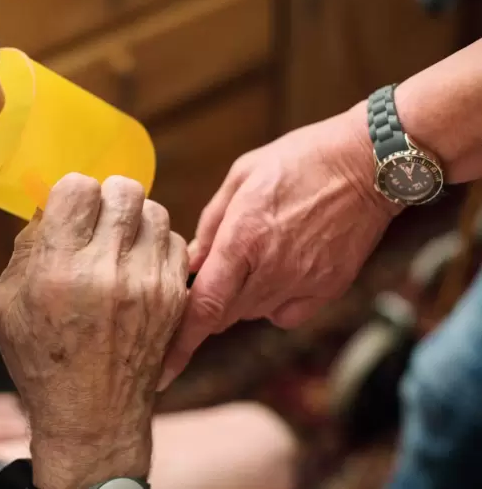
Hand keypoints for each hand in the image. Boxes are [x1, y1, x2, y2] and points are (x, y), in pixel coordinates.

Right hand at [0, 174, 188, 488]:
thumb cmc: (41, 362)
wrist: (94, 416)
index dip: (71, 194)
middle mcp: (108, 271)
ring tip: (119, 244)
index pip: (79, 187)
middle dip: (106, 200)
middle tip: (97, 222)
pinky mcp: (176, 297)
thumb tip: (50, 211)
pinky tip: (139, 265)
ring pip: (155, 211)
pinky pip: (176, 242)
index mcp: (58, 269)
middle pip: (124, 190)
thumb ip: (24, 249)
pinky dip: (157, 245)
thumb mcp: (4, 306)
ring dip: (134, 220)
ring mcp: (149, 284)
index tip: (70, 212)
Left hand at [159, 105, 400, 389]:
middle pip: (223, 314)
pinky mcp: (327, 290)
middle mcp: (270, 269)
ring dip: (241, 296)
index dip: (180, 344)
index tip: (163, 372)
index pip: (203, 307)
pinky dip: (274, 302)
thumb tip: (190, 264)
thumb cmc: (300, 160)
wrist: (370, 163)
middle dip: (210, 300)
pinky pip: (284, 315)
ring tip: (257, 252)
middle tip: (216, 267)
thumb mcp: (242, 176)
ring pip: (252, 313)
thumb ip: (211, 224)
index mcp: (242, 240)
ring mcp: (302, 283)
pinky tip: (283, 268)